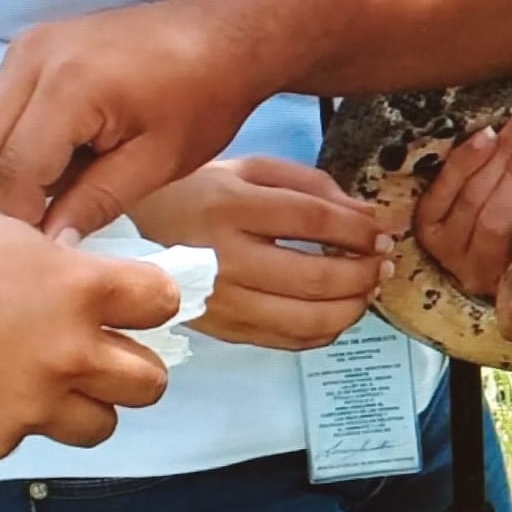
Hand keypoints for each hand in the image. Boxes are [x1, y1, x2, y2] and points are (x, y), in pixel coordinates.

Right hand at [0, 4, 275, 239]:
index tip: (36, 259)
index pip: (15, 168)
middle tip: (26, 243)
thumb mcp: (156, 162)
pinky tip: (43, 177)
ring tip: (35, 212)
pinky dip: (7, 148)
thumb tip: (50, 246)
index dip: (19, 220)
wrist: (220, 33)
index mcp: (70, 85)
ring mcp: (26, 47)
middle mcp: (33, 57)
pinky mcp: (29, 49)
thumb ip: (96, 203)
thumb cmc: (203, 97)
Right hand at [0, 207, 176, 464]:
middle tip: (105, 359)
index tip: (139, 304)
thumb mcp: (3, 235)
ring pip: (100, 425)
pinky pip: (23, 440)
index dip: (153, 302)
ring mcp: (31, 404)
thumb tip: (84, 277)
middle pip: (151, 383)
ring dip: (82, 407)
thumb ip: (58, 265)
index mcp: (77, 288)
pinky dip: (6, 421)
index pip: (162, 302)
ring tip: (44, 385)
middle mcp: (67, 351)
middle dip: (134, 371)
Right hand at [128, 157, 393, 349]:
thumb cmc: (194, 194)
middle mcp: (225, 257)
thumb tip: (366, 215)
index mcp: (231, 205)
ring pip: (307, 319)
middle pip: (316, 276)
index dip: (359, 230)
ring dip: (353, 307)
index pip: (313, 221)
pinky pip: (287, 342)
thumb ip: (309, 186)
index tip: (383, 232)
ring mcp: (222, 301)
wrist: (127, 235)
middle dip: (365, 272)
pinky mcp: (223, 330)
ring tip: (368, 289)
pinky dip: (325, 332)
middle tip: (384, 264)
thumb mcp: (247, 169)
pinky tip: (338, 313)